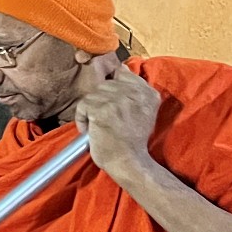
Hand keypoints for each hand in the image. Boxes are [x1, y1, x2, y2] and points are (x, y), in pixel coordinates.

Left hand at [72, 61, 160, 177]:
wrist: (129, 163)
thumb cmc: (132, 141)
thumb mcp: (143, 112)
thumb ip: (134, 90)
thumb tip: (121, 68)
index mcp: (148, 93)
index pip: (122, 73)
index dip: (113, 89)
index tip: (113, 107)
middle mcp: (136, 93)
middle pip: (104, 85)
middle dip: (100, 102)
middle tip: (107, 121)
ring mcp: (119, 100)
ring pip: (92, 95)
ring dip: (91, 112)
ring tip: (100, 127)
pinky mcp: (103, 110)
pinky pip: (83, 106)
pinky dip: (82, 120)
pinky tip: (92, 131)